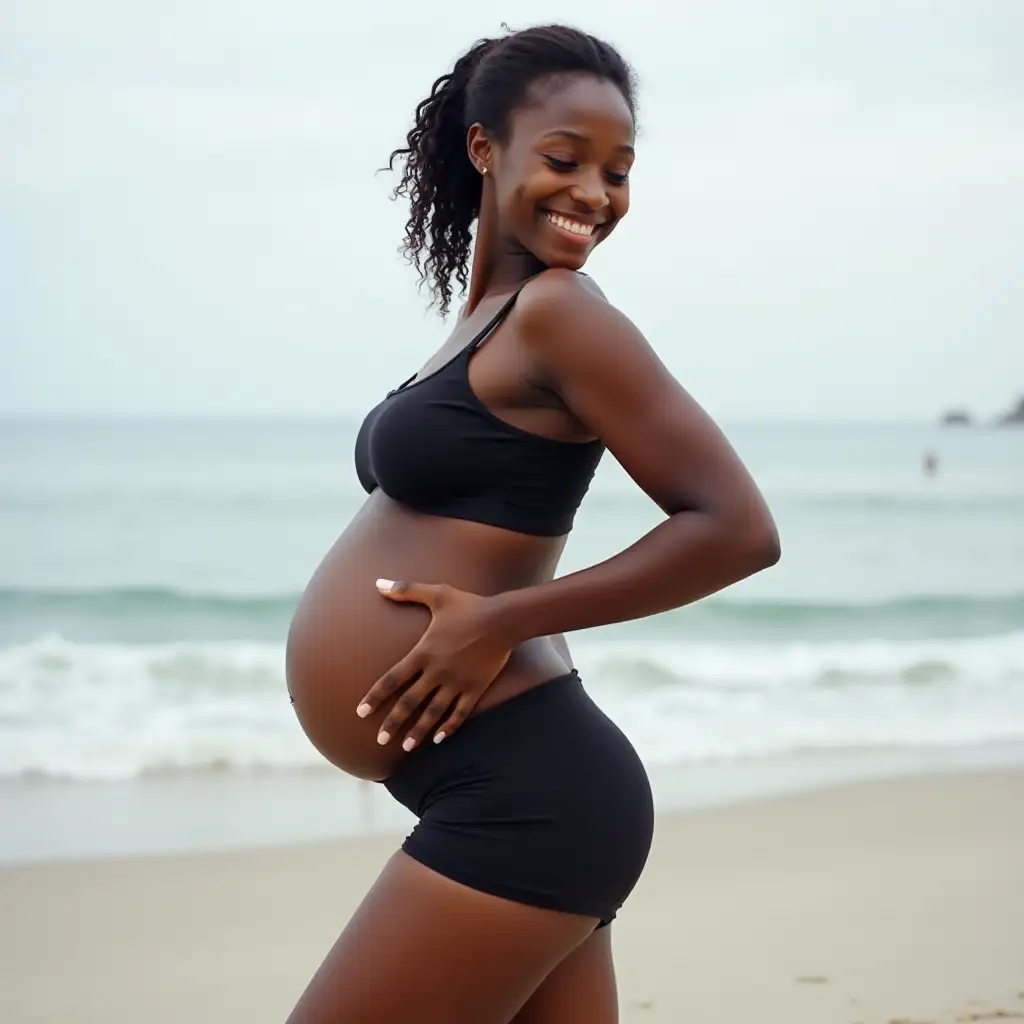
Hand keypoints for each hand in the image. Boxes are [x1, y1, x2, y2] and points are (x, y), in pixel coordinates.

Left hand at [356, 579, 510, 750]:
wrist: (504, 619)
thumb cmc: (469, 605)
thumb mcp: (437, 594)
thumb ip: (406, 590)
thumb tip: (378, 582)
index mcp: (424, 652)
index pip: (393, 679)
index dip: (375, 696)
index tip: (361, 712)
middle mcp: (437, 671)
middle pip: (410, 702)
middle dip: (394, 723)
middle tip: (380, 740)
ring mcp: (457, 682)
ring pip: (433, 713)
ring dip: (419, 732)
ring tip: (406, 748)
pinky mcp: (475, 688)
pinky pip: (460, 713)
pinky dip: (449, 727)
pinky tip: (440, 739)